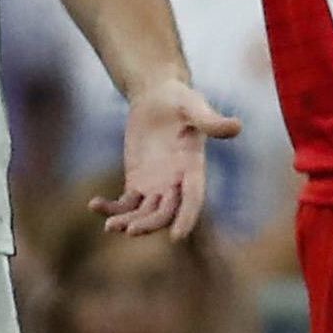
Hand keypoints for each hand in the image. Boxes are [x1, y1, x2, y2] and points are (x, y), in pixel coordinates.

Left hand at [102, 77, 241, 236]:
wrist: (157, 96)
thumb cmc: (180, 99)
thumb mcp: (194, 106)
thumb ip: (210, 120)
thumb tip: (237, 126)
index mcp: (193, 168)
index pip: (193, 199)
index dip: (186, 218)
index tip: (176, 237)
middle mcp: (176, 183)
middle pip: (165, 212)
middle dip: (149, 224)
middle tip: (129, 230)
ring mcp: (156, 186)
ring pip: (144, 213)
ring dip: (128, 221)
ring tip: (109, 225)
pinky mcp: (137, 182)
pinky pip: (125, 202)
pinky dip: (112, 207)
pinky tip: (94, 205)